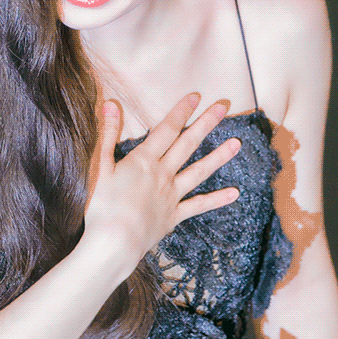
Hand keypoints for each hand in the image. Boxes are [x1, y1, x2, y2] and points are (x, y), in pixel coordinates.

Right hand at [84, 91, 241, 267]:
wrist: (113, 242)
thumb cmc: (101, 206)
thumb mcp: (100, 166)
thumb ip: (108, 134)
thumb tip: (110, 103)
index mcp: (143, 160)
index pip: (166, 129)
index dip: (181, 111)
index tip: (196, 96)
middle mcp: (162, 174)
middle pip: (188, 144)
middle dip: (206, 123)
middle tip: (224, 106)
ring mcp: (171, 195)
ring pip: (199, 172)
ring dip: (219, 156)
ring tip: (237, 143)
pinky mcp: (173, 216)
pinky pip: (198, 206)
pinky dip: (216, 200)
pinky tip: (235, 193)